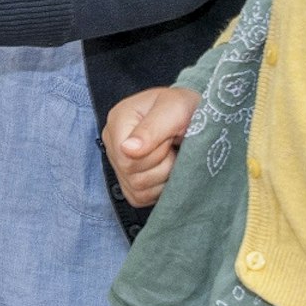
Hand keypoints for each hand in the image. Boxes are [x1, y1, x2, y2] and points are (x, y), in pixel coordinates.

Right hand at [102, 86, 201, 207]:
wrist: (193, 116)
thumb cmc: (184, 108)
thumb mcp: (175, 109)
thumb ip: (152, 129)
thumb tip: (127, 150)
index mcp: (117, 121)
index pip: (126, 157)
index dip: (154, 153)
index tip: (168, 137)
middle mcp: (113, 143)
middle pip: (132, 175)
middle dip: (162, 164)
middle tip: (172, 145)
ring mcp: (118, 164)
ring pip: (137, 189)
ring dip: (163, 176)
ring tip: (170, 155)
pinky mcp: (129, 183)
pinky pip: (140, 198)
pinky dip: (160, 188)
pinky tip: (167, 169)